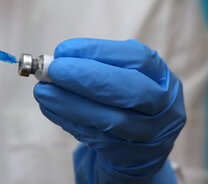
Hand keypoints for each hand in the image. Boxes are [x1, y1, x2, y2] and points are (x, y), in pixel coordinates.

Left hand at [34, 39, 185, 182]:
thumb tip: (58, 59)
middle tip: (54, 70)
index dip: (100, 52)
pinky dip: (69, 121)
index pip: (138, 59)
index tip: (64, 49)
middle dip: (88, 78)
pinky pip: (96, 139)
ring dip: (71, 103)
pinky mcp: (130, 157)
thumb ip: (99, 65)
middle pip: (131, 91)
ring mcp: (150, 136)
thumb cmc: (128, 102)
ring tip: (43, 91)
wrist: (142, 147)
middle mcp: (164, 108)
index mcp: (164, 79)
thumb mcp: (125, 78)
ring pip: (110, 121)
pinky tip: (51, 108)